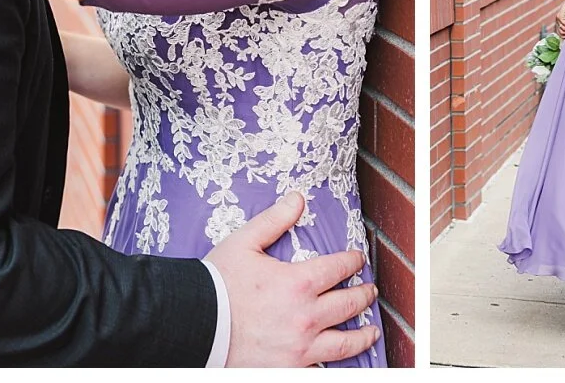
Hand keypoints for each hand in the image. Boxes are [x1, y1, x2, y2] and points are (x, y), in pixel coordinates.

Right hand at [206, 190, 379, 365]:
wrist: (194, 325)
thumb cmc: (217, 284)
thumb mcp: (244, 243)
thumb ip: (275, 220)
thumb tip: (298, 199)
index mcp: (298, 283)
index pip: (339, 268)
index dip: (353, 261)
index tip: (357, 259)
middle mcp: (306, 317)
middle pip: (349, 304)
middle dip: (363, 295)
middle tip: (369, 291)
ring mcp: (299, 348)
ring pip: (344, 343)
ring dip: (363, 336)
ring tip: (371, 331)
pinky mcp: (288, 370)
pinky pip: (320, 370)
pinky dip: (334, 365)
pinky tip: (341, 361)